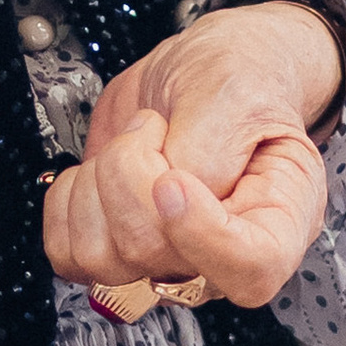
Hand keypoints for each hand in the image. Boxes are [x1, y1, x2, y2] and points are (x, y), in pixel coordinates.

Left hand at [42, 7, 336, 312]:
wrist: (204, 76)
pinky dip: (65, 203)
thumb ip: (209, 147)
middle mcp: (222, 254)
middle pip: (152, 253)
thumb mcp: (238, 91)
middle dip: (130, 172)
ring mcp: (167, 259)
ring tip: (131, 145)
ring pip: (101, 258)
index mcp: (279, 219)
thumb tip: (168, 197)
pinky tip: (95, 171)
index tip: (171, 180)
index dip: (200, 233)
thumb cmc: (238, 79)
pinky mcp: (118, 249)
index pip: (251, 269)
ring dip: (96, 184)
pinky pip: (68, 254)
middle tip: (152, 126)